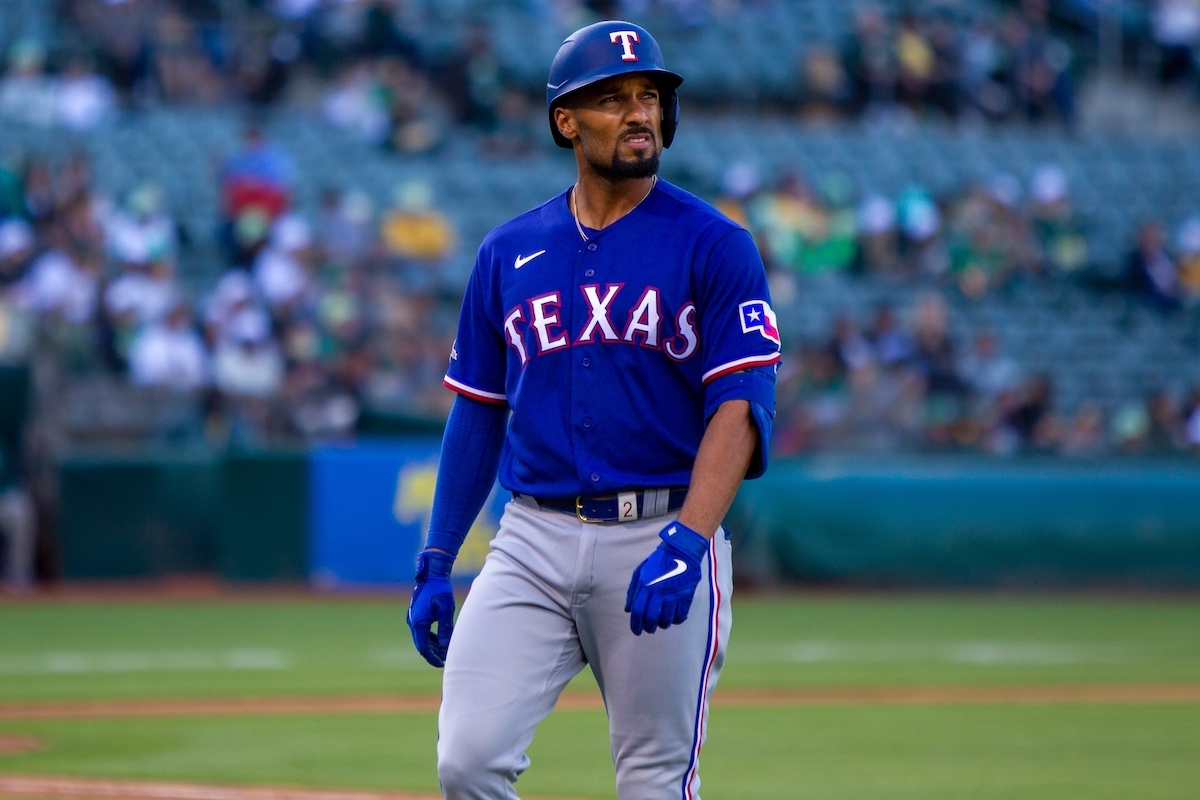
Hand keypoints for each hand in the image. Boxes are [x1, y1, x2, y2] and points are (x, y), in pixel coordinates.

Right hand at [407, 550, 455, 666]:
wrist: (432, 574)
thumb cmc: (440, 590)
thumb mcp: (445, 611)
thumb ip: (445, 629)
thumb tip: (446, 646)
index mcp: (418, 623)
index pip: (423, 648)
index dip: (432, 658)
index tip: (442, 664)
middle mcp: (413, 622)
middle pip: (422, 644)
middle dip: (433, 653)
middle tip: (446, 659)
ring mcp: (414, 618)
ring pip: (422, 638)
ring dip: (433, 646)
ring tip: (444, 651)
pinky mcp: (417, 614)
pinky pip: (423, 630)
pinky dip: (431, 637)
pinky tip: (440, 640)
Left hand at [625, 520, 709, 635]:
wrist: (682, 550)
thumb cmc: (659, 560)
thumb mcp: (641, 571)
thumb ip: (633, 590)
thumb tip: (628, 609)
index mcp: (646, 585)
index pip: (638, 610)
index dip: (635, 624)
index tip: (636, 631)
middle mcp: (658, 592)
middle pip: (651, 618)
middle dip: (648, 628)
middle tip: (648, 630)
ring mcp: (673, 595)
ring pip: (666, 620)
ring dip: (662, 625)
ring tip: (661, 623)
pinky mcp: (686, 596)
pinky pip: (680, 616)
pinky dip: (676, 621)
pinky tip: (673, 618)